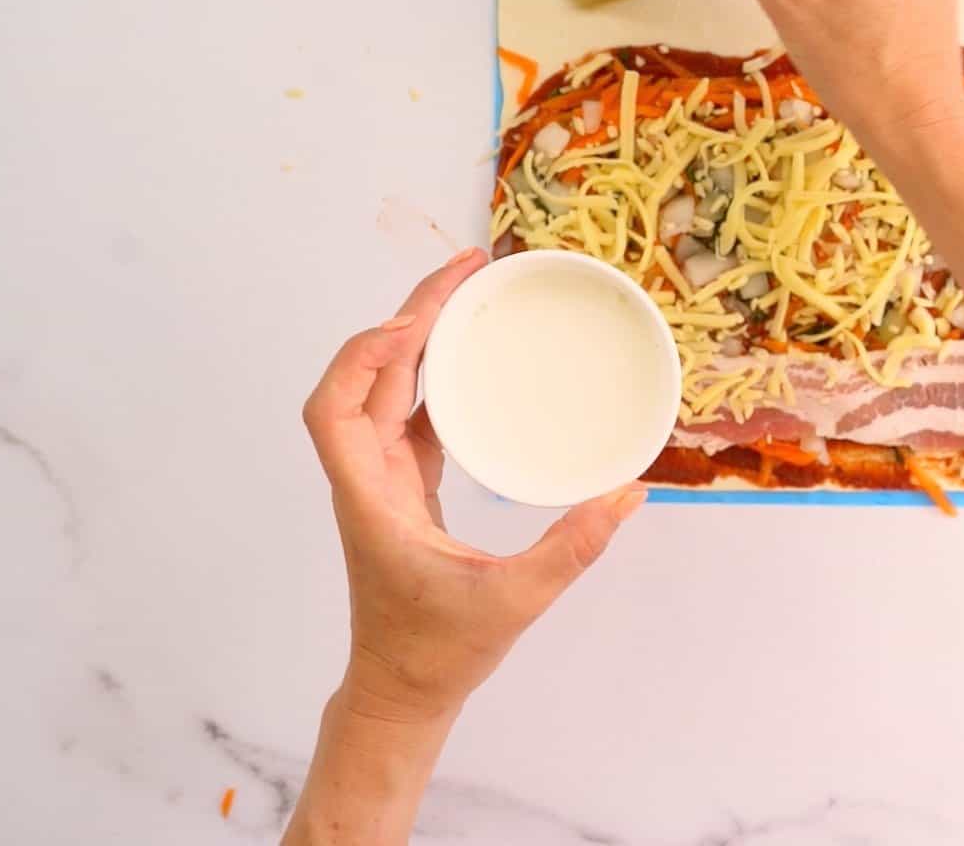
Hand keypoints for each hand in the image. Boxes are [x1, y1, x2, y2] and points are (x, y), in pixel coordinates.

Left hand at [301, 248, 647, 722]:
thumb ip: (571, 550)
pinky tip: (475, 356)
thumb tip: (629, 494)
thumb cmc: (437, 654)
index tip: (411, 324)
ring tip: (472, 292)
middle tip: (470, 269)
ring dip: (420, 337)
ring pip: (387, 388)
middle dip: (411, 315)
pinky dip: (435, 374)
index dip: (362, 357)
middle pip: (368, 375)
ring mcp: (384, 479)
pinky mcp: (405, 487)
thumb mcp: (512, 603)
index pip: (334, 408)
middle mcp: (368, 476)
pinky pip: (413, 412)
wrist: (402, 693)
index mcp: (371, 496)